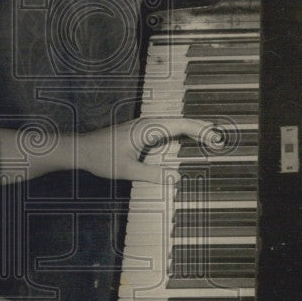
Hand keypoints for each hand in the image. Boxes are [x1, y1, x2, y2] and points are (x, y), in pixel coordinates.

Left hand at [76, 117, 217, 183]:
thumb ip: (152, 175)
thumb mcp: (127, 170)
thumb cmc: (100, 158)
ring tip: (210, 137)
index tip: (215, 138)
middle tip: (220, 139)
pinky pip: (166, 129)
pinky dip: (180, 133)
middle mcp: (147, 124)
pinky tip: (186, 140)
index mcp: (147, 128)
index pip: (180, 125)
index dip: (200, 130)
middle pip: (180, 122)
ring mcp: (144, 126)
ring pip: (174, 124)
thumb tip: (176, 178)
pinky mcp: (140, 131)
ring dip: (192, 130)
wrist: (81, 150)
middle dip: (201, 128)